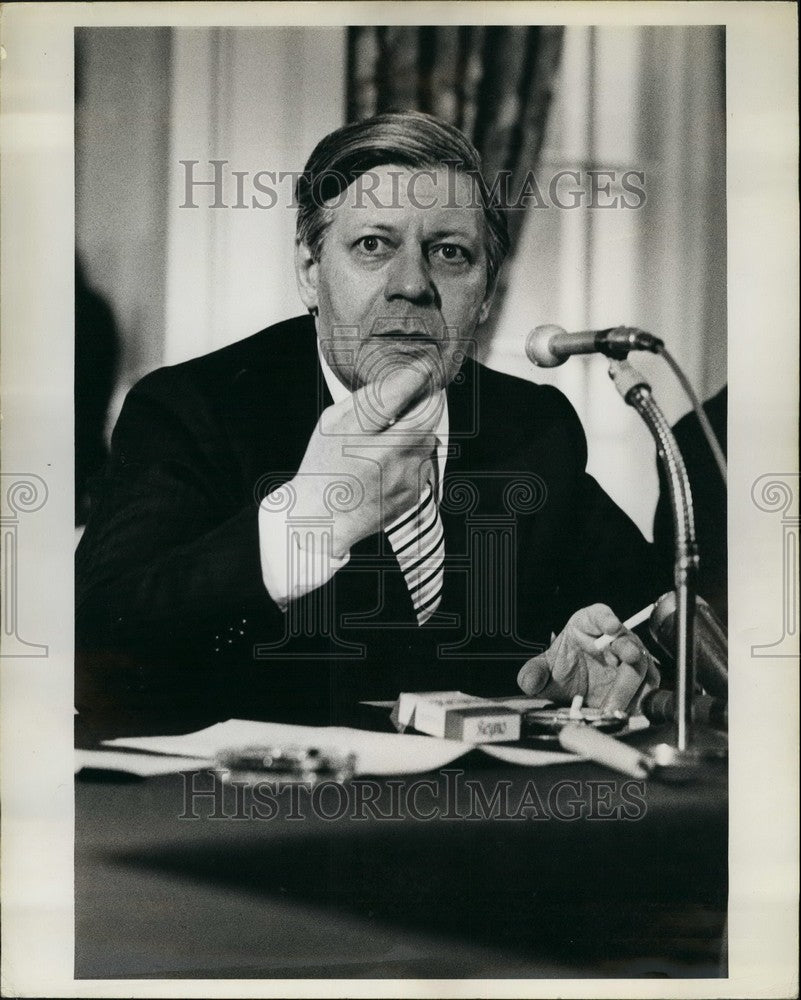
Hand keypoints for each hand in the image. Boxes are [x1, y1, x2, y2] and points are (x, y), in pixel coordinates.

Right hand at [289, 367, 439, 556]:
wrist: (324, 517)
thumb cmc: (324, 465)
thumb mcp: (331, 422)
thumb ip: (365, 399)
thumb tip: (400, 379)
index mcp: (357, 434)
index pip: (395, 394)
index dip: (416, 375)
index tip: (426, 365)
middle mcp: (385, 456)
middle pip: (427, 415)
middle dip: (428, 400)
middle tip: (421, 393)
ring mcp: (403, 478)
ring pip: (429, 438)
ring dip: (419, 429)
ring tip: (392, 437)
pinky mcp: (414, 493)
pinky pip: (425, 461)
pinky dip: (415, 455)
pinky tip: (390, 463)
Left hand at [517, 604, 659, 712]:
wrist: (575, 686)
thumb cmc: (565, 666)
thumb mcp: (545, 669)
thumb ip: (533, 673)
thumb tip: (530, 681)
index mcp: (589, 624)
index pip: (599, 615)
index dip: (606, 619)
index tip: (610, 626)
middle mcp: (614, 638)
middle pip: (626, 640)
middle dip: (628, 651)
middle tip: (627, 660)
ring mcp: (630, 658)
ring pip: (640, 665)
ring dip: (630, 685)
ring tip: (614, 704)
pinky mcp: (639, 679)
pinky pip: (647, 687)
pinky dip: (639, 699)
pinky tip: (626, 710)